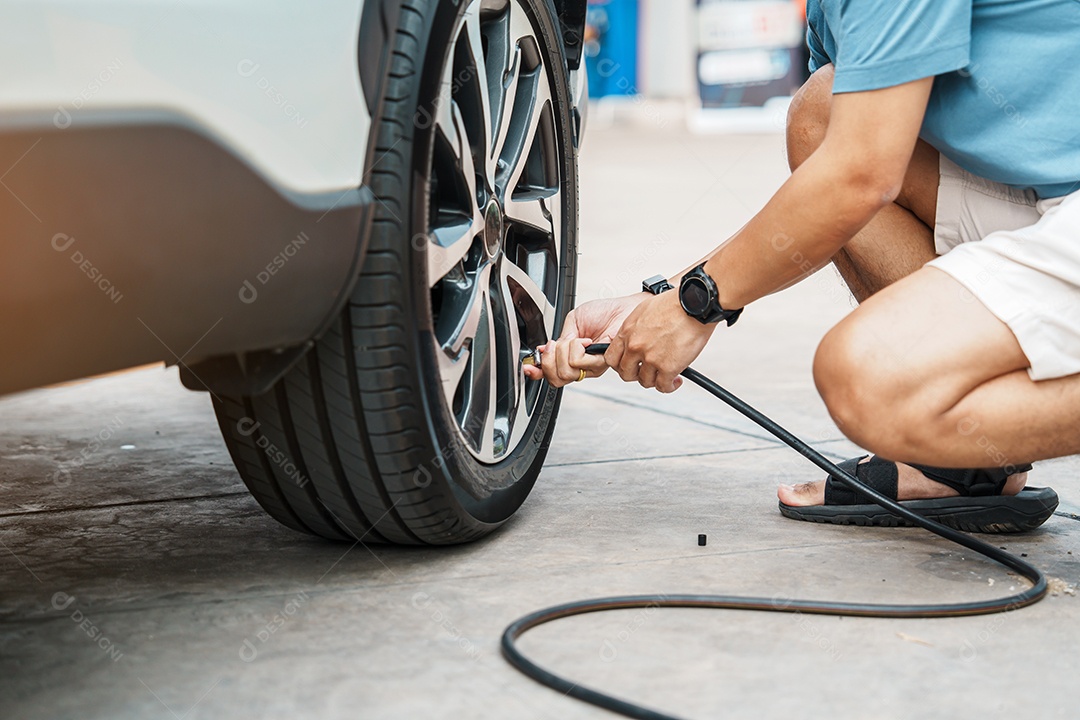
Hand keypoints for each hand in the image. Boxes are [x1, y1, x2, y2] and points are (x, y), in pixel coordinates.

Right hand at [523, 294, 648, 386]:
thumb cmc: (603, 313)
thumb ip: (560, 340)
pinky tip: (586, 341)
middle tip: (559, 344)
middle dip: (551, 358)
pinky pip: (579, 362)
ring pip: (567, 370)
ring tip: (577, 340)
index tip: (528, 367)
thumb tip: (544, 351)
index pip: (552, 373)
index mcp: (572, 357)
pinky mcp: (601, 364)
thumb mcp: (572, 322)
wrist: (622, 309)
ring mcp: (591, 367)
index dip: (537, 372)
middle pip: (556, 377)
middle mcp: (582, 366)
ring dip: (566, 351)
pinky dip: (577, 348)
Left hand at [605, 290, 715, 392]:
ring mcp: (650, 358)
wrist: (693, 304)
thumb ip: (635, 329)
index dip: (620, 364)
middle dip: (637, 374)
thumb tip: (635, 338)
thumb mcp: (644, 311)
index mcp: (627, 332)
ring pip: (645, 381)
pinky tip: (675, 380)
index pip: (611, 358)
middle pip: (626, 373)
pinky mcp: (668, 367)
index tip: (631, 364)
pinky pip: (663, 387)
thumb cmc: (673, 303)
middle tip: (647, 371)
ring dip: (655, 380)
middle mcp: (635, 346)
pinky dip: (670, 386)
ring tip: (665, 374)